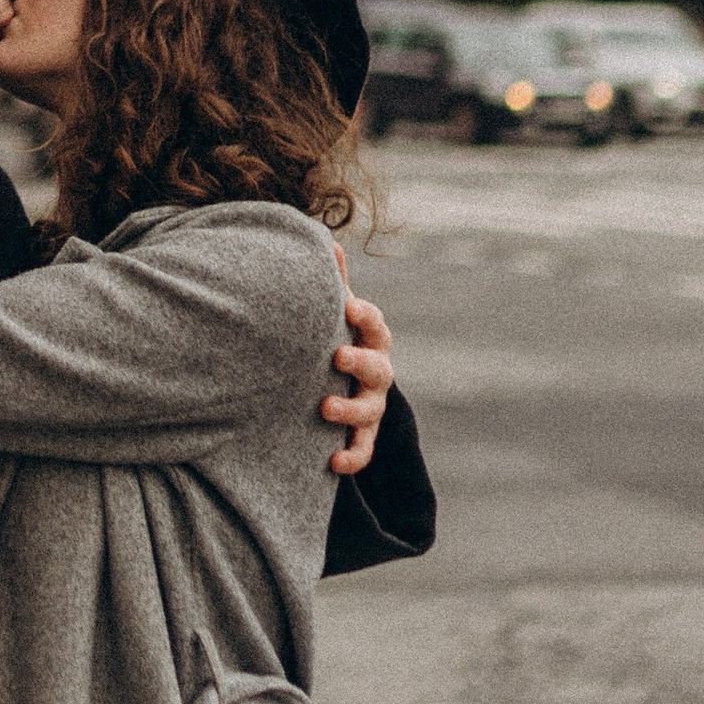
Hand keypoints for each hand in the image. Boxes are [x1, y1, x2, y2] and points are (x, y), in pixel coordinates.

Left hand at [325, 251, 390, 478]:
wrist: (341, 387)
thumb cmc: (333, 339)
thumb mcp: (334, 314)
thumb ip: (333, 283)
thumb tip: (327, 241)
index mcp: (371, 340)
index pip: (376, 326)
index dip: (366, 316)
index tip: (349, 306)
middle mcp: (377, 374)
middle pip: (379, 368)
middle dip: (361, 361)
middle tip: (338, 356)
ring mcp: (372, 407)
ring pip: (370, 411)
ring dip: (350, 410)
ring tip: (324, 407)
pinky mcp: (361, 437)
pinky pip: (363, 452)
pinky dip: (351, 458)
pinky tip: (331, 462)